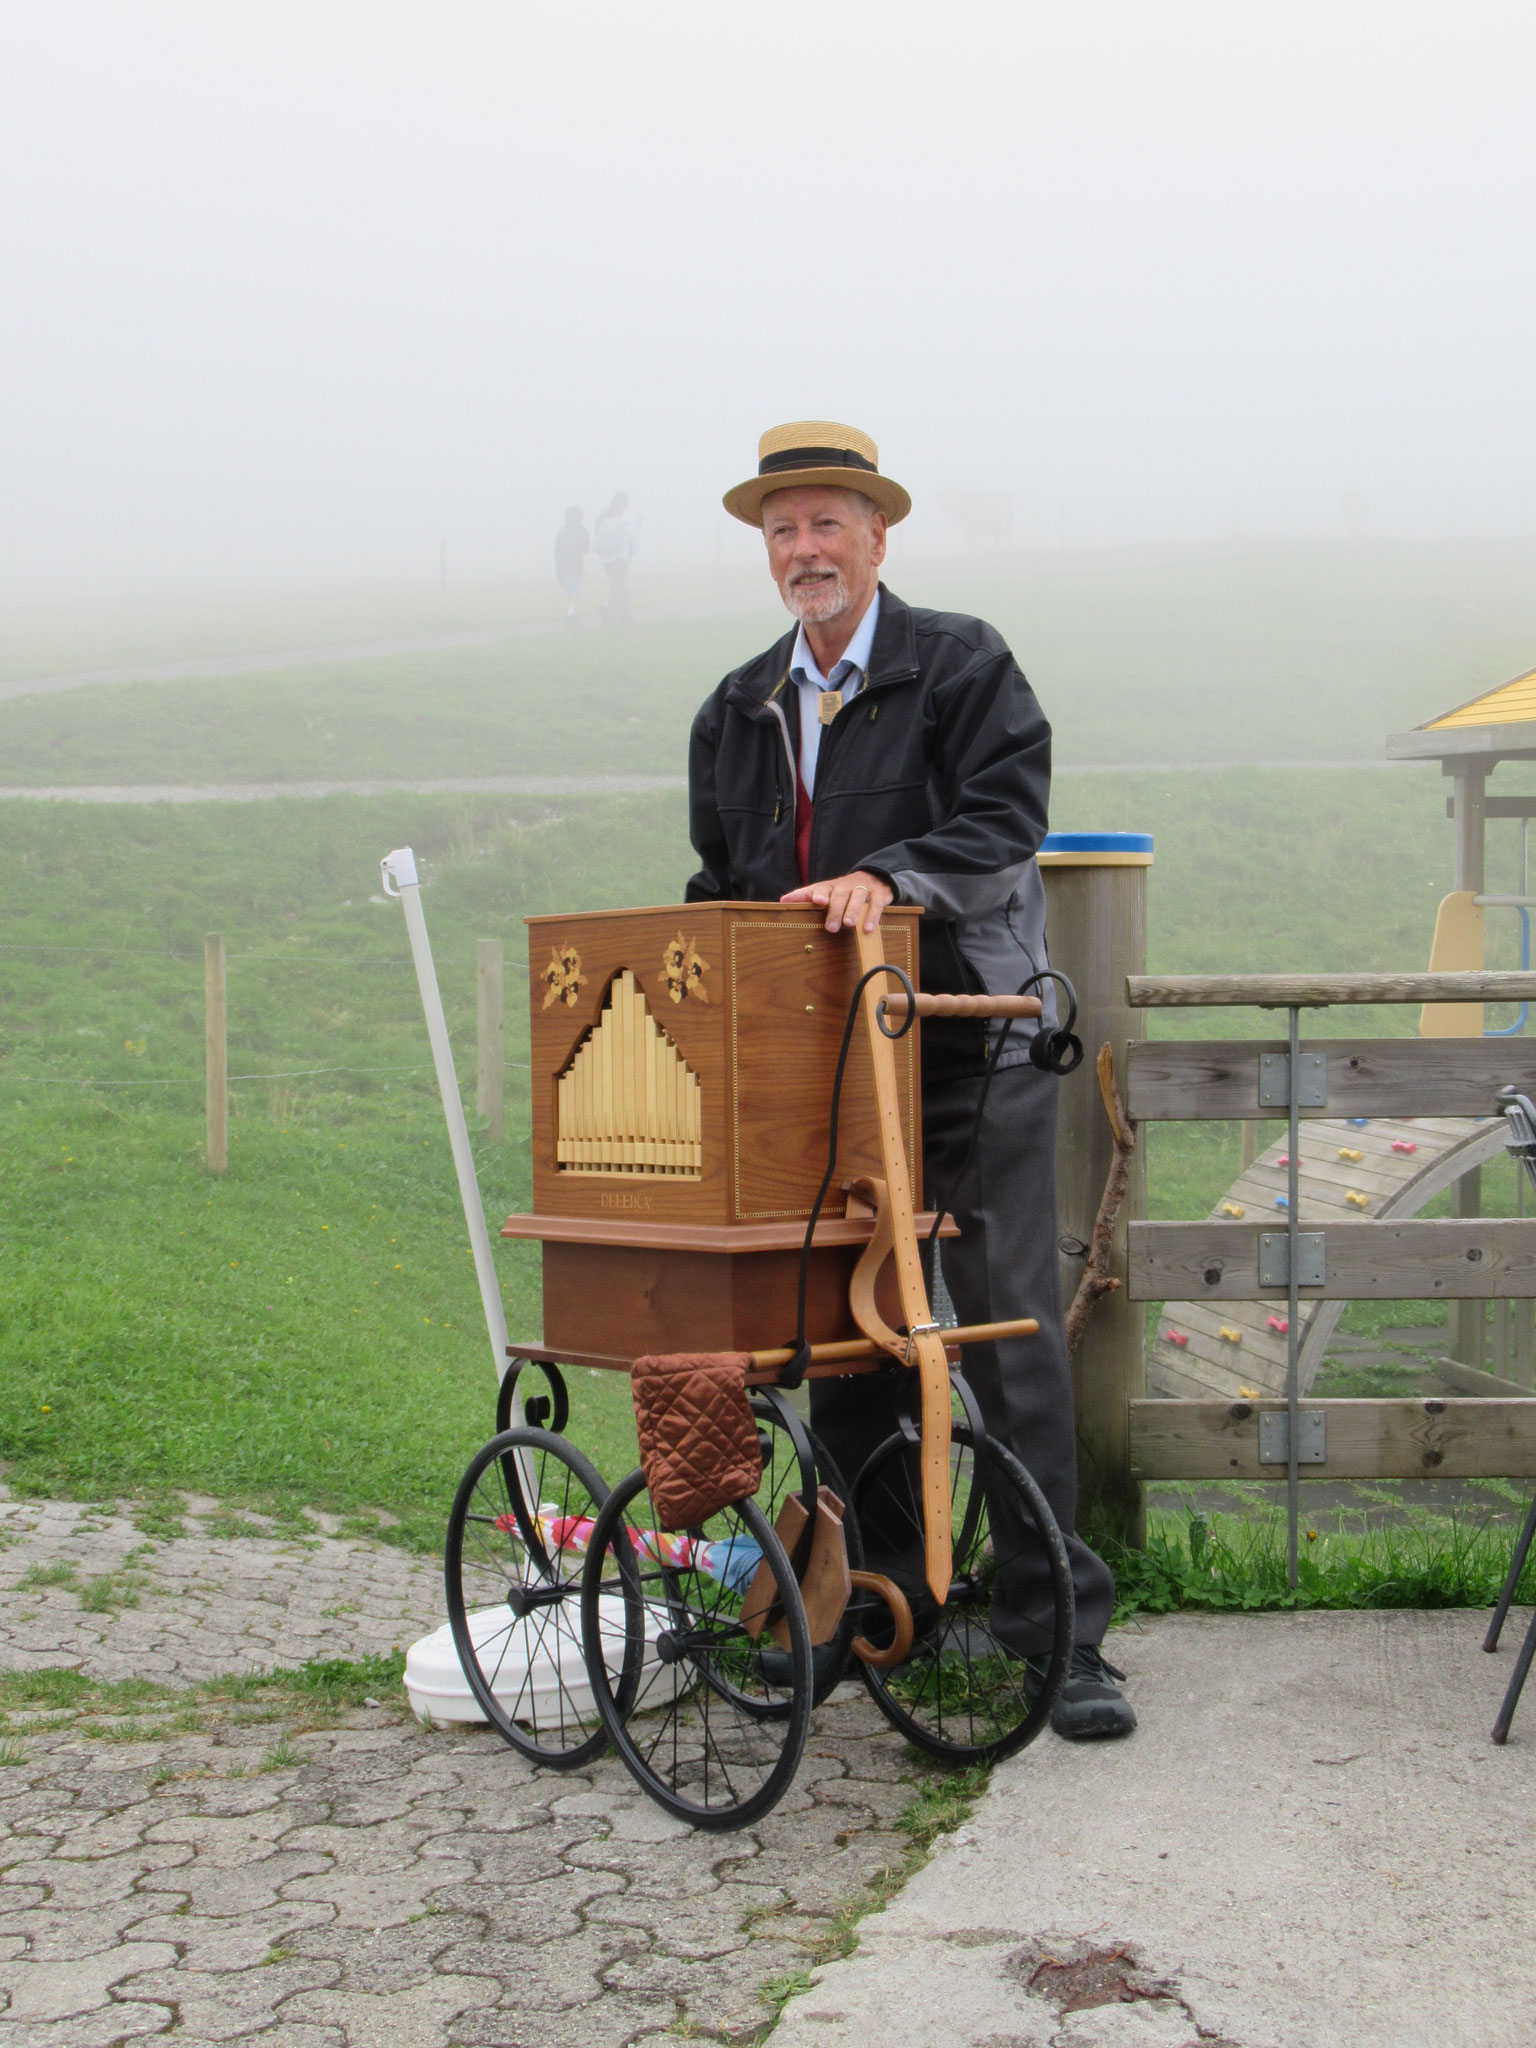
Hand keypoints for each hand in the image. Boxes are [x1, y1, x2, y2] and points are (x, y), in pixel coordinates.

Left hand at [779, 869, 894, 933]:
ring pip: (858, 897)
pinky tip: (867, 929)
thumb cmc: (843, 890)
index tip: (818, 901)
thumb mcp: (825, 891)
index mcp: (831, 886)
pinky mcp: (879, 894)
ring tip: (849, 924)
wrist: (874, 877)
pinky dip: (872, 916)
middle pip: (841, 895)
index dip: (820, 894)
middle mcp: (846, 886)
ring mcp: (863, 889)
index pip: (824, 888)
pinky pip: (876, 904)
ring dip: (853, 911)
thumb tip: (783, 901)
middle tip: (831, 927)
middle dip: (836, 910)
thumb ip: (805, 896)